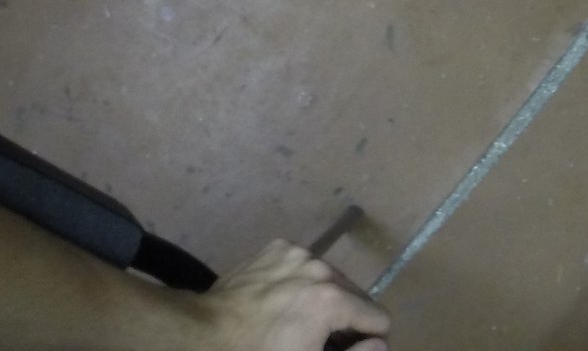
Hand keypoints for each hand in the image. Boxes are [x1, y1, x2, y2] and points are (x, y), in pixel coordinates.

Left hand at [196, 241, 387, 350]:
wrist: (205, 335)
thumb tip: (382, 342)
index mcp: (333, 300)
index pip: (378, 318)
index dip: (368, 339)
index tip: (347, 350)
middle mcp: (322, 268)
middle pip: (355, 296)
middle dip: (345, 319)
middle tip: (320, 340)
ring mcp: (298, 253)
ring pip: (329, 277)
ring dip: (324, 298)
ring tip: (298, 319)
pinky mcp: (277, 247)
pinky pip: (303, 264)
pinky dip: (300, 281)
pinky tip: (280, 299)